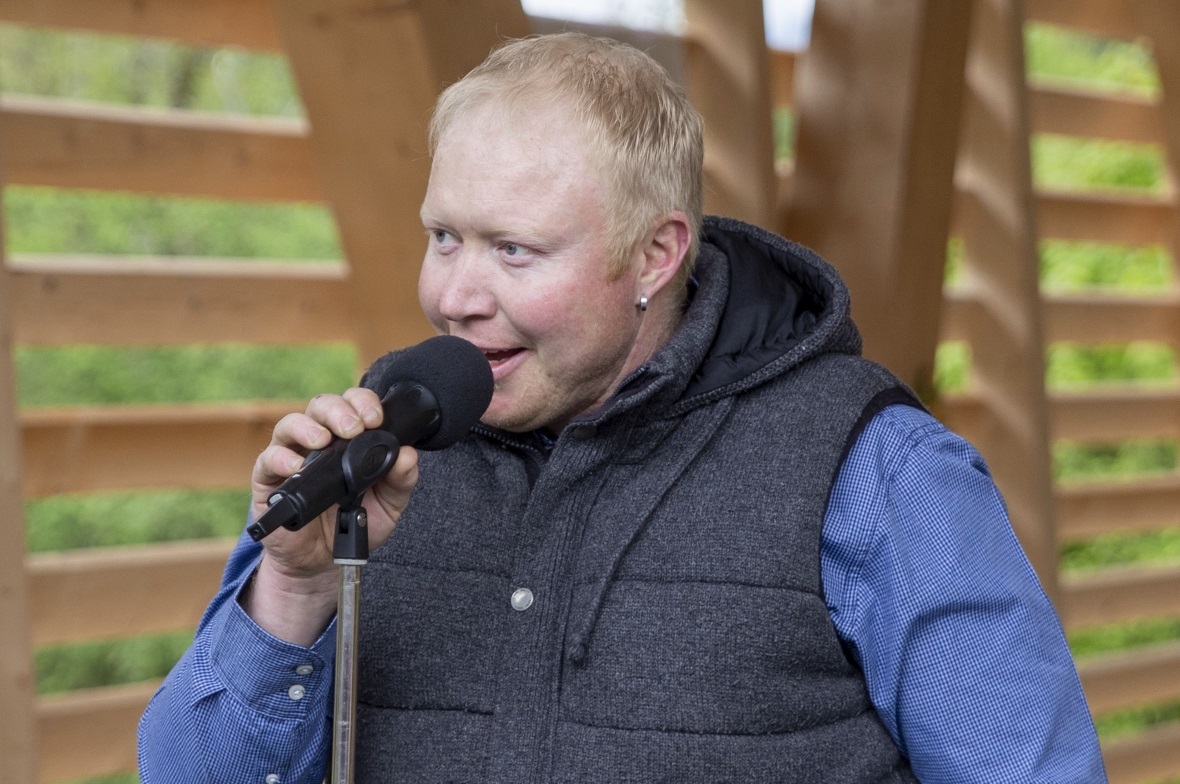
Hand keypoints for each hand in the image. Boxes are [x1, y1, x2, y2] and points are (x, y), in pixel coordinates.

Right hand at [243, 387, 419, 643]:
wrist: (324, 561)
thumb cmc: (354, 523)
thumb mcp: (388, 505)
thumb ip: (401, 480)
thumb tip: (408, 454)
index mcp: (348, 439)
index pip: (353, 405)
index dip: (364, 403)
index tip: (377, 419)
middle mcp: (318, 441)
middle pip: (321, 406)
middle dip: (338, 410)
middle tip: (354, 428)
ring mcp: (291, 458)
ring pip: (290, 424)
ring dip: (308, 427)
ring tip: (323, 441)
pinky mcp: (268, 481)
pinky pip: (267, 460)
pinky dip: (280, 459)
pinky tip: (296, 467)